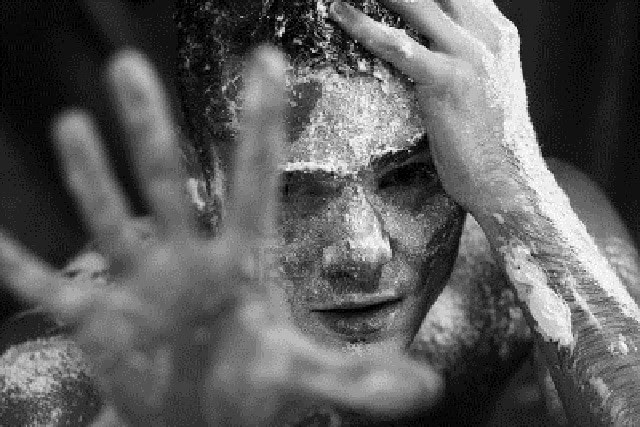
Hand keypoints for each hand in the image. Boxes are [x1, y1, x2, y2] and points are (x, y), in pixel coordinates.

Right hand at [0, 47, 442, 425]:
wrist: (198, 421)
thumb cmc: (251, 391)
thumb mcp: (304, 381)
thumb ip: (360, 384)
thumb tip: (427, 394)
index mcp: (239, 262)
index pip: (253, 179)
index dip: (260, 123)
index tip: (269, 61)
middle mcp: (185, 259)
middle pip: (166, 181)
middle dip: (148, 126)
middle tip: (127, 63)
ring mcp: (136, 284)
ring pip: (109, 218)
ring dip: (89, 175)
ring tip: (73, 122)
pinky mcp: (95, 319)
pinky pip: (48, 288)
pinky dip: (18, 266)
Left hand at [329, 0, 541, 212]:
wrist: (507, 179)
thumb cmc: (490, 139)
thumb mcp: (484, 83)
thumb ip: (465, 53)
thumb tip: (430, 43)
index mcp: (496, 31)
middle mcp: (486, 33)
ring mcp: (470, 53)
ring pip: (416, 3)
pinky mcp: (449, 79)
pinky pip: (399, 46)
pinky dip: (365, 26)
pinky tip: (340, 11)